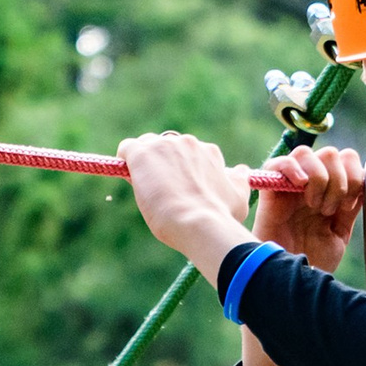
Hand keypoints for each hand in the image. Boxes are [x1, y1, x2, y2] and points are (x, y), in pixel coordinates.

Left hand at [118, 133, 251, 266]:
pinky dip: (126, 160)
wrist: (199, 222)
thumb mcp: (238, 197)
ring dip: (145, 164)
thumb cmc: (221, 216)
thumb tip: (240, 171)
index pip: (188, 153)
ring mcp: (164, 146)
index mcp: (209, 152)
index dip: (180, 170)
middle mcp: (187, 143)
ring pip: (146, 147)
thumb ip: (238, 181)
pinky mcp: (142, 153)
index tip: (178, 187)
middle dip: (162, 165)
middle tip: (162, 191)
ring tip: (147, 189)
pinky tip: (130, 178)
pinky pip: (127, 148)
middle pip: (166, 148)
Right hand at [251, 146, 364, 273]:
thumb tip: (364, 183)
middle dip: (339, 180)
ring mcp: (290, 185)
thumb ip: (350, 208)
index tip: (349, 205)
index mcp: (329, 191)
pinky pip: (279, 162)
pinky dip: (293, 168)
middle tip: (331, 210)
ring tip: (315, 206)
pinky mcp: (270, 189)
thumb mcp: (339, 234)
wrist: (289, 282)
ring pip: (307, 153)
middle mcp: (311, 184)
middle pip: (331, 154)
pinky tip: (300, 186)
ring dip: (319, 178)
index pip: (347, 159)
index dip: (355, 176)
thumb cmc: (312, 262)